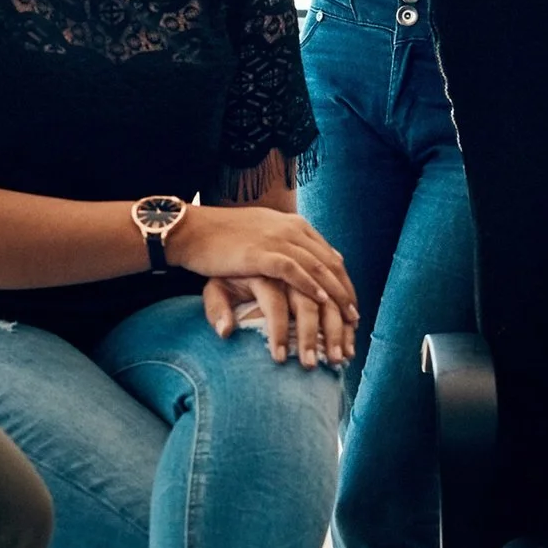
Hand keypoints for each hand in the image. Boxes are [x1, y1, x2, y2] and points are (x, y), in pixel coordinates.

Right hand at [171, 204, 357, 357]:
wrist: (192, 231)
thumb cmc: (224, 239)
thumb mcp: (263, 239)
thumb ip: (288, 251)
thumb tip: (310, 269)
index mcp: (295, 226)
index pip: (329, 257)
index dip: (343, 284)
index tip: (352, 307)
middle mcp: (291, 230)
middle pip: (330, 265)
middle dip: (345, 296)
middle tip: (355, 322)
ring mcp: (277, 240)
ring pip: (317, 269)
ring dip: (333, 298)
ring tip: (343, 320)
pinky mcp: (261, 252)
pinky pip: (293, 270)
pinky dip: (310, 286)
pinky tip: (320, 302)